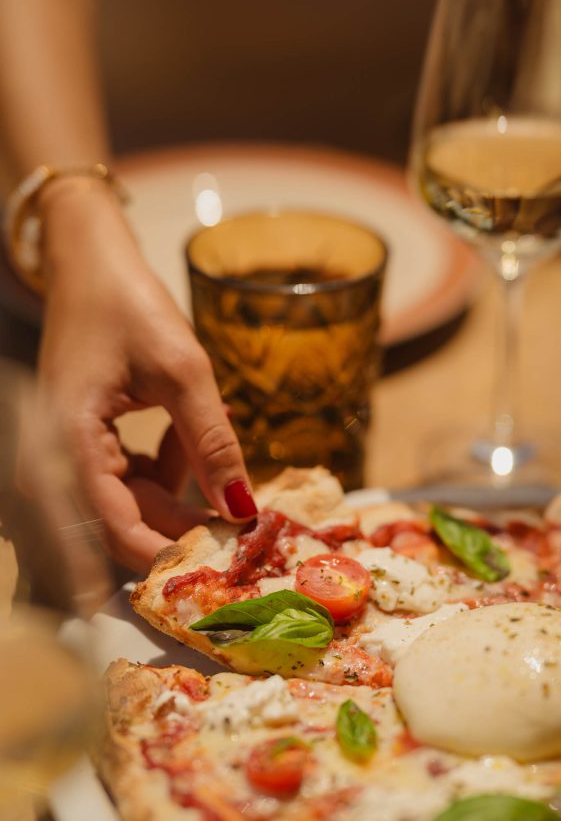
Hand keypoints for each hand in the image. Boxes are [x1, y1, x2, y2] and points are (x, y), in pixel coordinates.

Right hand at [37, 178, 256, 571]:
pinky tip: (189, 448)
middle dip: (178, 530)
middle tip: (236, 534)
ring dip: (176, 499)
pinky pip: (128, 478)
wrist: (91, 262)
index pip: (114, 526)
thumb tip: (242, 508)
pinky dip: (164, 470)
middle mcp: (58, 454)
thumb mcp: (182, 370)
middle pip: (121, 521)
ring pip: (128, 502)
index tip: (221, 559)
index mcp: (69, 440)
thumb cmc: (129, 304)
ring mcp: (71, 449)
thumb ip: (211, 442)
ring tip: (225, 491)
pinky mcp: (87, 442)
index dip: (167, 552)